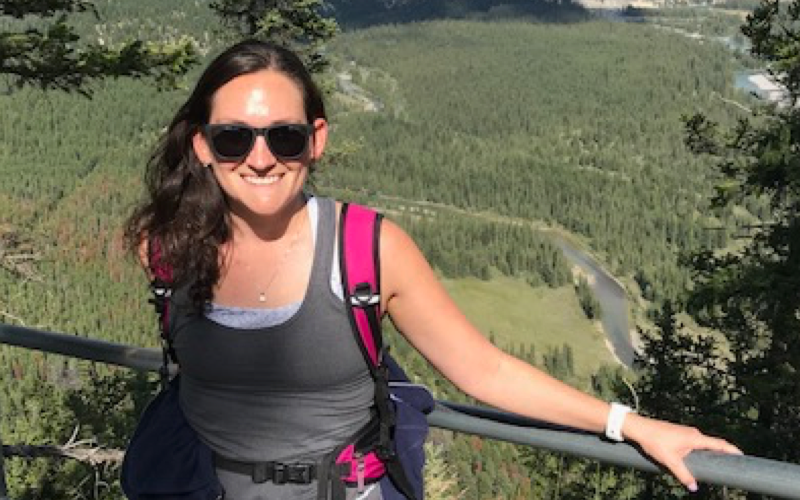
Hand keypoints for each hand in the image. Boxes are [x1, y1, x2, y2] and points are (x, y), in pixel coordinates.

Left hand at [622, 413, 742, 491]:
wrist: (640, 428)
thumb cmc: (655, 442)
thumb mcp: (670, 461)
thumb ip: (683, 474)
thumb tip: (694, 487)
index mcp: (695, 438)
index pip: (719, 444)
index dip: (732, 450)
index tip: (743, 456)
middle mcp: (693, 433)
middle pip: (713, 444)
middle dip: (723, 453)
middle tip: (732, 464)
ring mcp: (686, 432)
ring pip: (702, 444)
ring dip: (710, 452)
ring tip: (717, 464)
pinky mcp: (679, 434)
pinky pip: (694, 443)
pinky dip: (700, 450)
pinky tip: (698, 459)